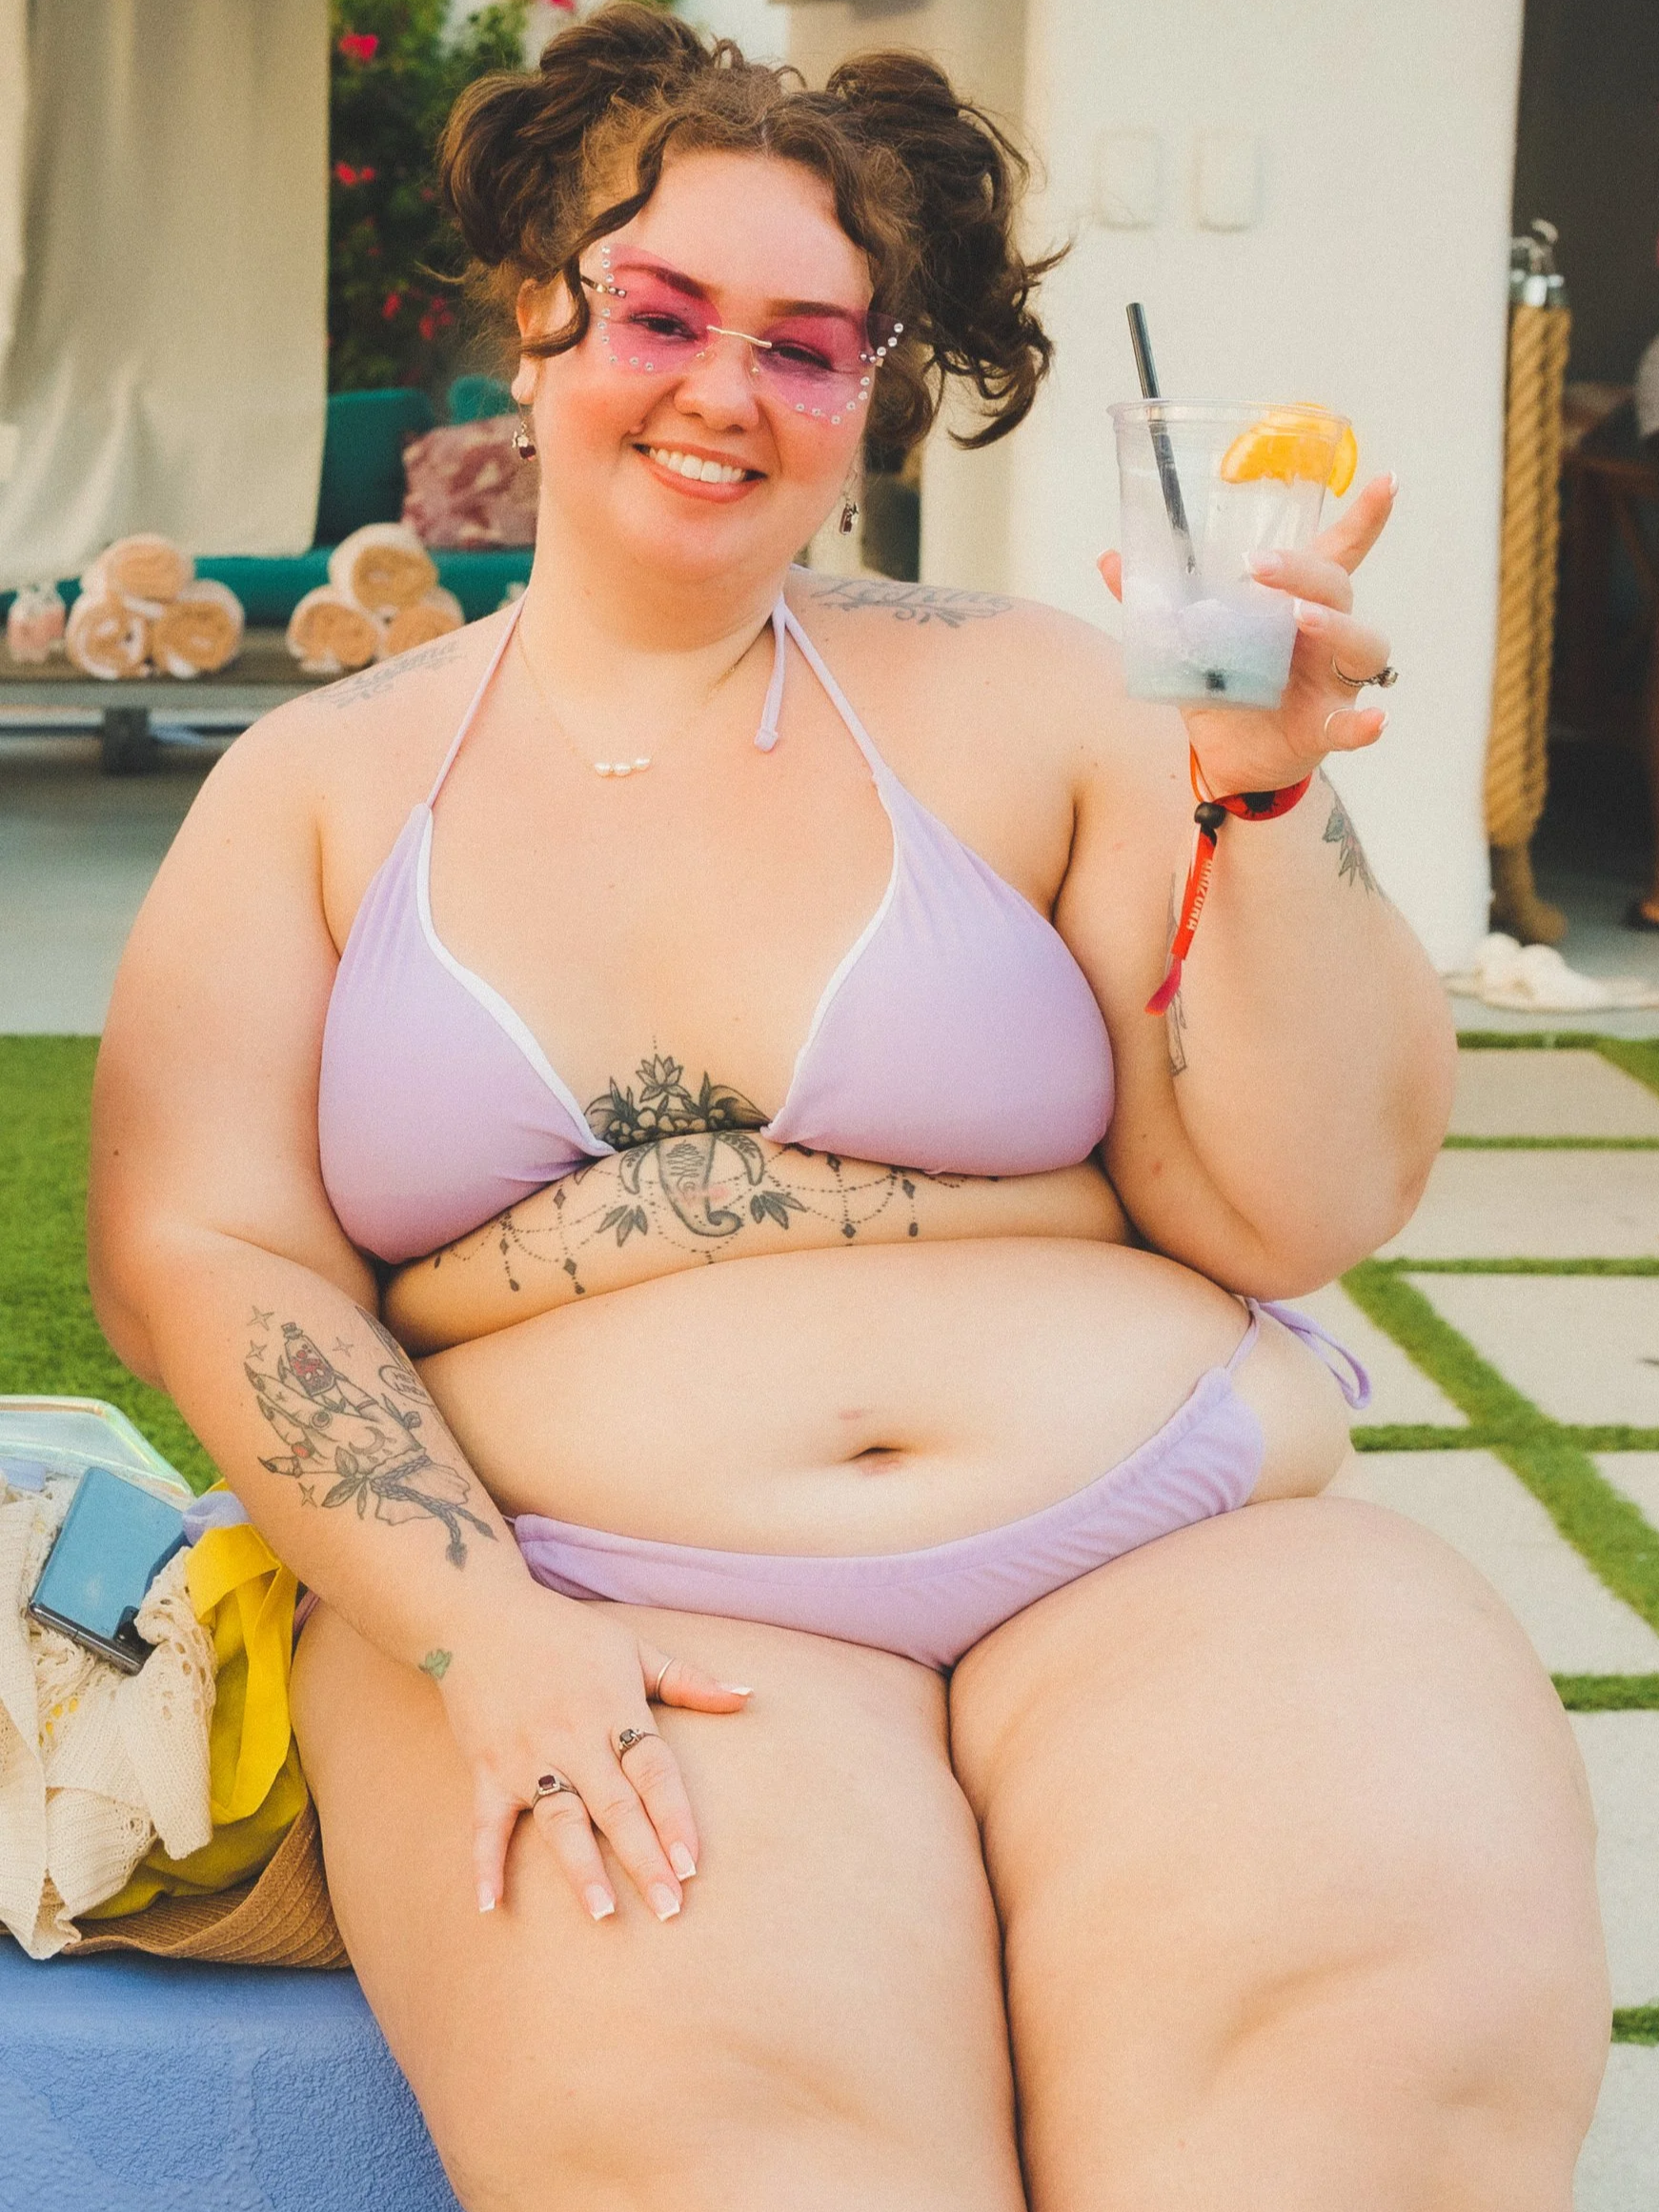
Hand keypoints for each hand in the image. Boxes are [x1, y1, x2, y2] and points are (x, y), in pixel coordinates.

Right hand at [436, 1582, 750, 1922]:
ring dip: (580, 1867)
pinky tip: (491, 1906)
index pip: (653, 1771)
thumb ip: (689, 1680)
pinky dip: (485, 1862)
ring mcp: (528, 1756)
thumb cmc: (567, 1634)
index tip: (694, 1864)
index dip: (674, 1816)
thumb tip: (748, 1698)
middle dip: (643, 1858)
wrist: (481, 1615)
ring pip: (559, 1819)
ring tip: (602, 1913)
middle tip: (669, 1908)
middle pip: (615, 1805)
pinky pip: (485, 1823)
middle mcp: (573, 1737)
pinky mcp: (487, 1768)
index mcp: (615, 1708)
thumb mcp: (633, 1648)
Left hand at [1098, 471, 1396, 797]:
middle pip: (1336, 587)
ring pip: (1361, 644)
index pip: (1334, 552)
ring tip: (1302, 617)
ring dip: (1336, 627)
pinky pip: (1352, 724)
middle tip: (1256, 566)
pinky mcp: (1325, 726)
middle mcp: (1325, 635)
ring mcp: (1332, 681)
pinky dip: (1364, 724)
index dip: (1363, 518)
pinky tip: (1374, 720)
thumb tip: (1110, 560)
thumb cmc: (1222, 687)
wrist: (1223, 758)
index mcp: (1295, 603)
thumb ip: (1155, 606)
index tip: (1386, 482)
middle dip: (1303, 571)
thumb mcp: (1185, 644)